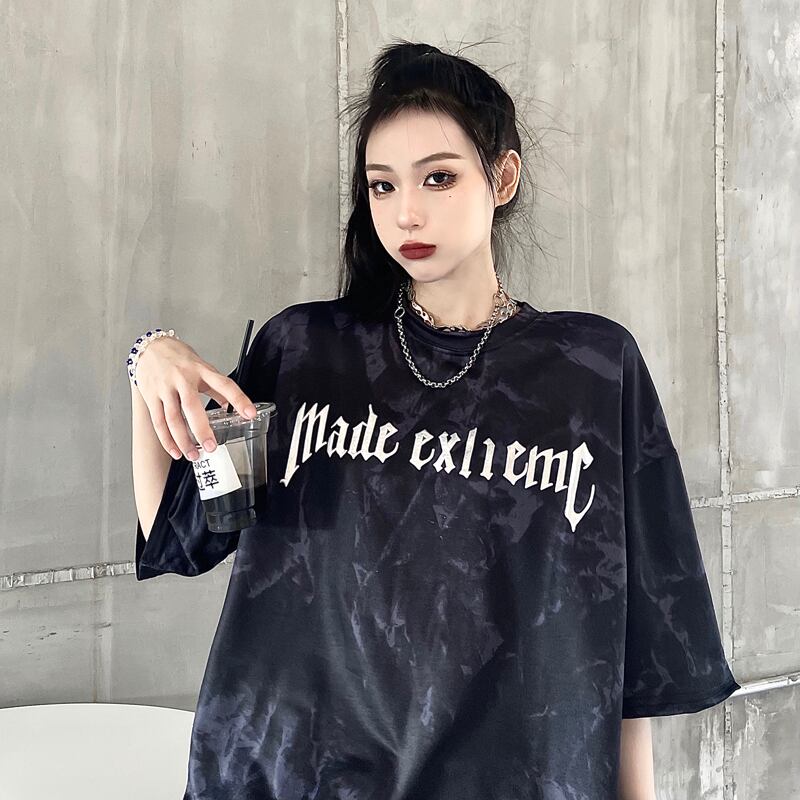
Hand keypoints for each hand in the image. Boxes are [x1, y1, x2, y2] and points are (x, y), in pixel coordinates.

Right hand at [134, 337, 257, 461]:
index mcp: (201, 370)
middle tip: (211, 447)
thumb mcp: (202, 367)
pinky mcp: (150, 396)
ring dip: (183, 440)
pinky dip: (167, 440)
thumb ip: (216, 387)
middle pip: (192, 406)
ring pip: (172, 418)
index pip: (224, 385)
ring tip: (194, 456)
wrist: (150, 347)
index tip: (250, 414)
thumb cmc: (179, 358)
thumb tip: (231, 406)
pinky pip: (158, 422)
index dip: (238, 399)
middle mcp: (182, 379)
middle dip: (201, 429)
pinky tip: (176, 451)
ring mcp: (165, 388)